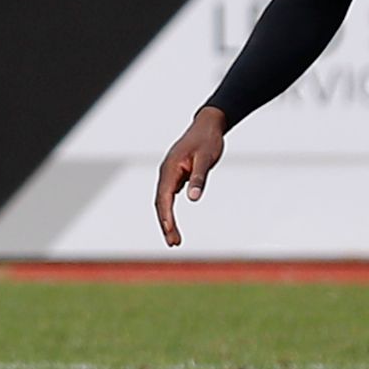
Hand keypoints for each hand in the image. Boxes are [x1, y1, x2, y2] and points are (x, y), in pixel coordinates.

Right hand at [154, 108, 228, 246]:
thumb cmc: (207, 140)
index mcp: (170, 168)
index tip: (170, 232)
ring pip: (163, 201)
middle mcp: (166, 172)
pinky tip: (172, 223)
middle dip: (165, 224)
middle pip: (160, 203)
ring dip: (166, 220)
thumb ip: (199, 178)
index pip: (164, 197)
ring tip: (174, 239)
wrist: (208, 125)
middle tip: (174, 243)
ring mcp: (169, 174)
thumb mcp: (206, 159)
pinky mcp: (175, 175)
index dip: (166, 216)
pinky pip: (168, 196)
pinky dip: (169, 211)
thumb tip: (193, 198)